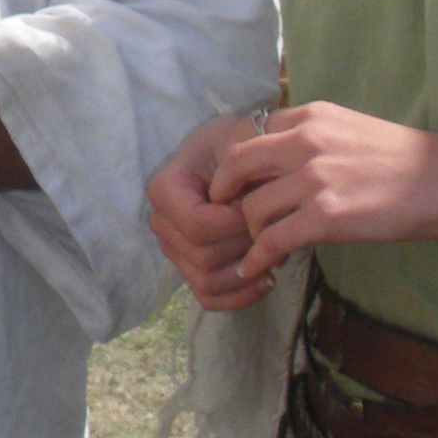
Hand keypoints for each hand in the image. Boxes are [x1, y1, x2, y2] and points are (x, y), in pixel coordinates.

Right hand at [146, 111, 269, 312]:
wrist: (233, 155)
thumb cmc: (236, 145)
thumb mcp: (239, 141)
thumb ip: (243, 167)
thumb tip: (254, 212)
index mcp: (165, 190)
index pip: (197, 224)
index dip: (234, 223)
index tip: (260, 206)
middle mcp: (161, 224)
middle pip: (204, 257)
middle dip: (245, 246)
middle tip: (275, 228)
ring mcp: (174, 250)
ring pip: (206, 281)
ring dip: (246, 273)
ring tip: (275, 254)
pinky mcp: (189, 268)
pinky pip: (207, 297)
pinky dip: (238, 297)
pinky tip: (266, 281)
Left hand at [207, 102, 437, 283]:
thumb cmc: (408, 161)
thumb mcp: (351, 131)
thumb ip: (313, 141)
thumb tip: (280, 165)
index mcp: (311, 116)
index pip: (248, 136)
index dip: (234, 166)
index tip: (234, 189)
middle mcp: (306, 140)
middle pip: (234, 166)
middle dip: (222, 196)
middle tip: (225, 218)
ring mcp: (315, 177)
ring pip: (251, 209)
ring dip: (250, 234)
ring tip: (261, 248)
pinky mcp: (328, 215)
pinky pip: (273, 240)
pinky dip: (259, 258)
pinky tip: (262, 269)